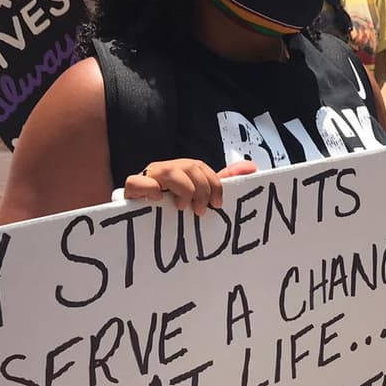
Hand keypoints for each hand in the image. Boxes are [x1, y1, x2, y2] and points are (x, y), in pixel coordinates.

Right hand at [123, 158, 258, 214]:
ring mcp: (149, 176)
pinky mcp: (133, 189)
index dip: (214, 184)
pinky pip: (136, 181)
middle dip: (201, 190)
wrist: (143, 219)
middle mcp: (167, 169)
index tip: (218, 205)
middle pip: (188, 167)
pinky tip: (158, 199)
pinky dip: (148, 188)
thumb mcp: (201, 194)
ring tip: (182, 207)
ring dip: (182, 190)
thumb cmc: (175, 206)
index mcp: (183, 169)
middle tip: (201, 211)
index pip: (201, 167)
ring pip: (168, 171)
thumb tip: (252, 167)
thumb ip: (224, 181)